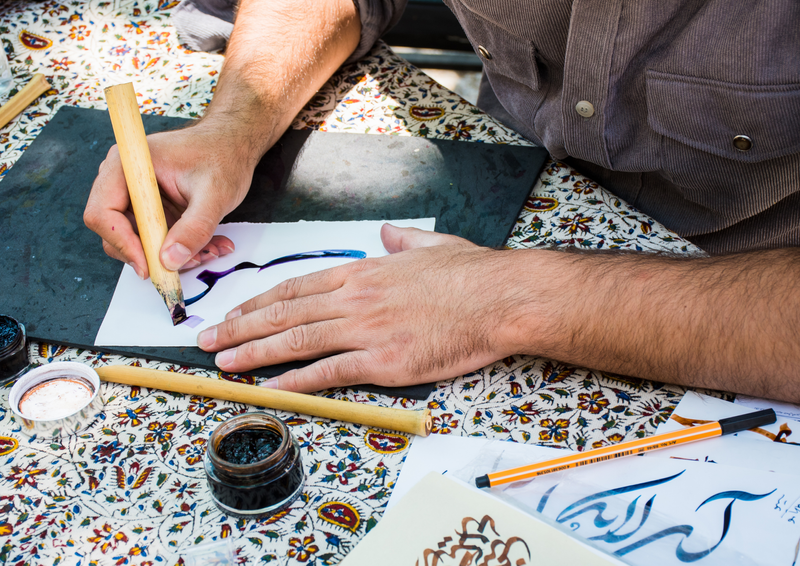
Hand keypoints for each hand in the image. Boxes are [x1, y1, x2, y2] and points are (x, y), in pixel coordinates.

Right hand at [84, 121, 253, 277]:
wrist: (232, 145)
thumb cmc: (222, 157)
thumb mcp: (214, 194)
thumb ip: (194, 227)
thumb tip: (169, 260)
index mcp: (128, 165)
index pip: (103, 213)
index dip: (122, 243)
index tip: (150, 266)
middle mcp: (124, 180)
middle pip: (115, 233)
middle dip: (152, 255)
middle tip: (188, 262)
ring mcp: (136, 197)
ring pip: (138, 242)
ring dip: (172, 256)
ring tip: (209, 251)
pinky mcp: (151, 211)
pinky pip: (156, 240)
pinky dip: (181, 249)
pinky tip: (209, 246)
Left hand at [196, 224, 525, 391]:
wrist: (500, 298)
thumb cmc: (470, 274)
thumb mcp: (431, 245)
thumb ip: (402, 240)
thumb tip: (389, 233)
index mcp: (363, 271)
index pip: (296, 286)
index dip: (258, 301)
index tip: (234, 312)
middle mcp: (356, 298)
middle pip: (285, 313)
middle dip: (240, 327)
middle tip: (207, 339)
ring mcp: (367, 330)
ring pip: (297, 341)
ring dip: (254, 353)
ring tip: (223, 363)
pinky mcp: (385, 362)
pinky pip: (330, 372)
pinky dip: (295, 381)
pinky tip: (270, 388)